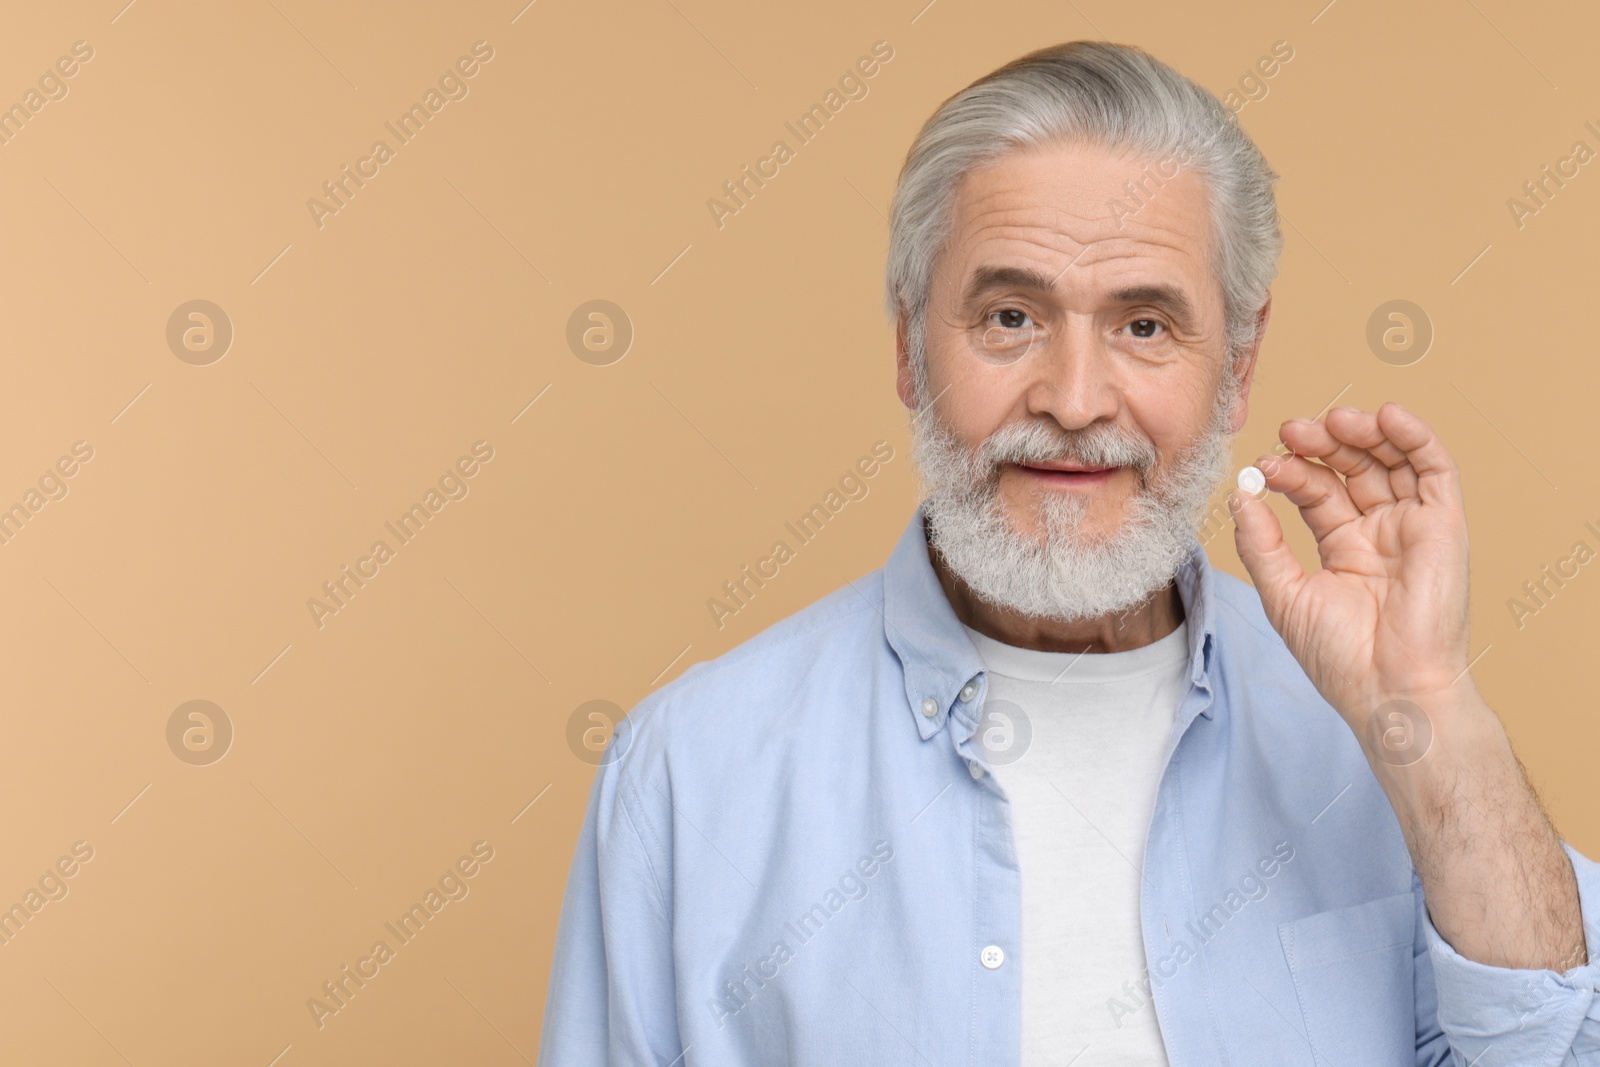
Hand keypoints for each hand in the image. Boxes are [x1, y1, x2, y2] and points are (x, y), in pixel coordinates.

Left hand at [1229, 403, 1475, 737]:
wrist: (1388, 689)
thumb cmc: (1339, 656)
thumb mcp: (1284, 593)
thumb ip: (1261, 543)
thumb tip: (1240, 494)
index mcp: (1342, 546)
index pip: (1316, 491)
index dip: (1292, 471)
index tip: (1264, 465)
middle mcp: (1379, 531)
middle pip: (1352, 468)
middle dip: (1323, 443)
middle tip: (1292, 430)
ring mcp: (1412, 527)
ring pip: (1392, 460)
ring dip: (1363, 432)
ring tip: (1333, 421)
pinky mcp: (1445, 526)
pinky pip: (1436, 470)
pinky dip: (1415, 437)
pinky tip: (1386, 417)